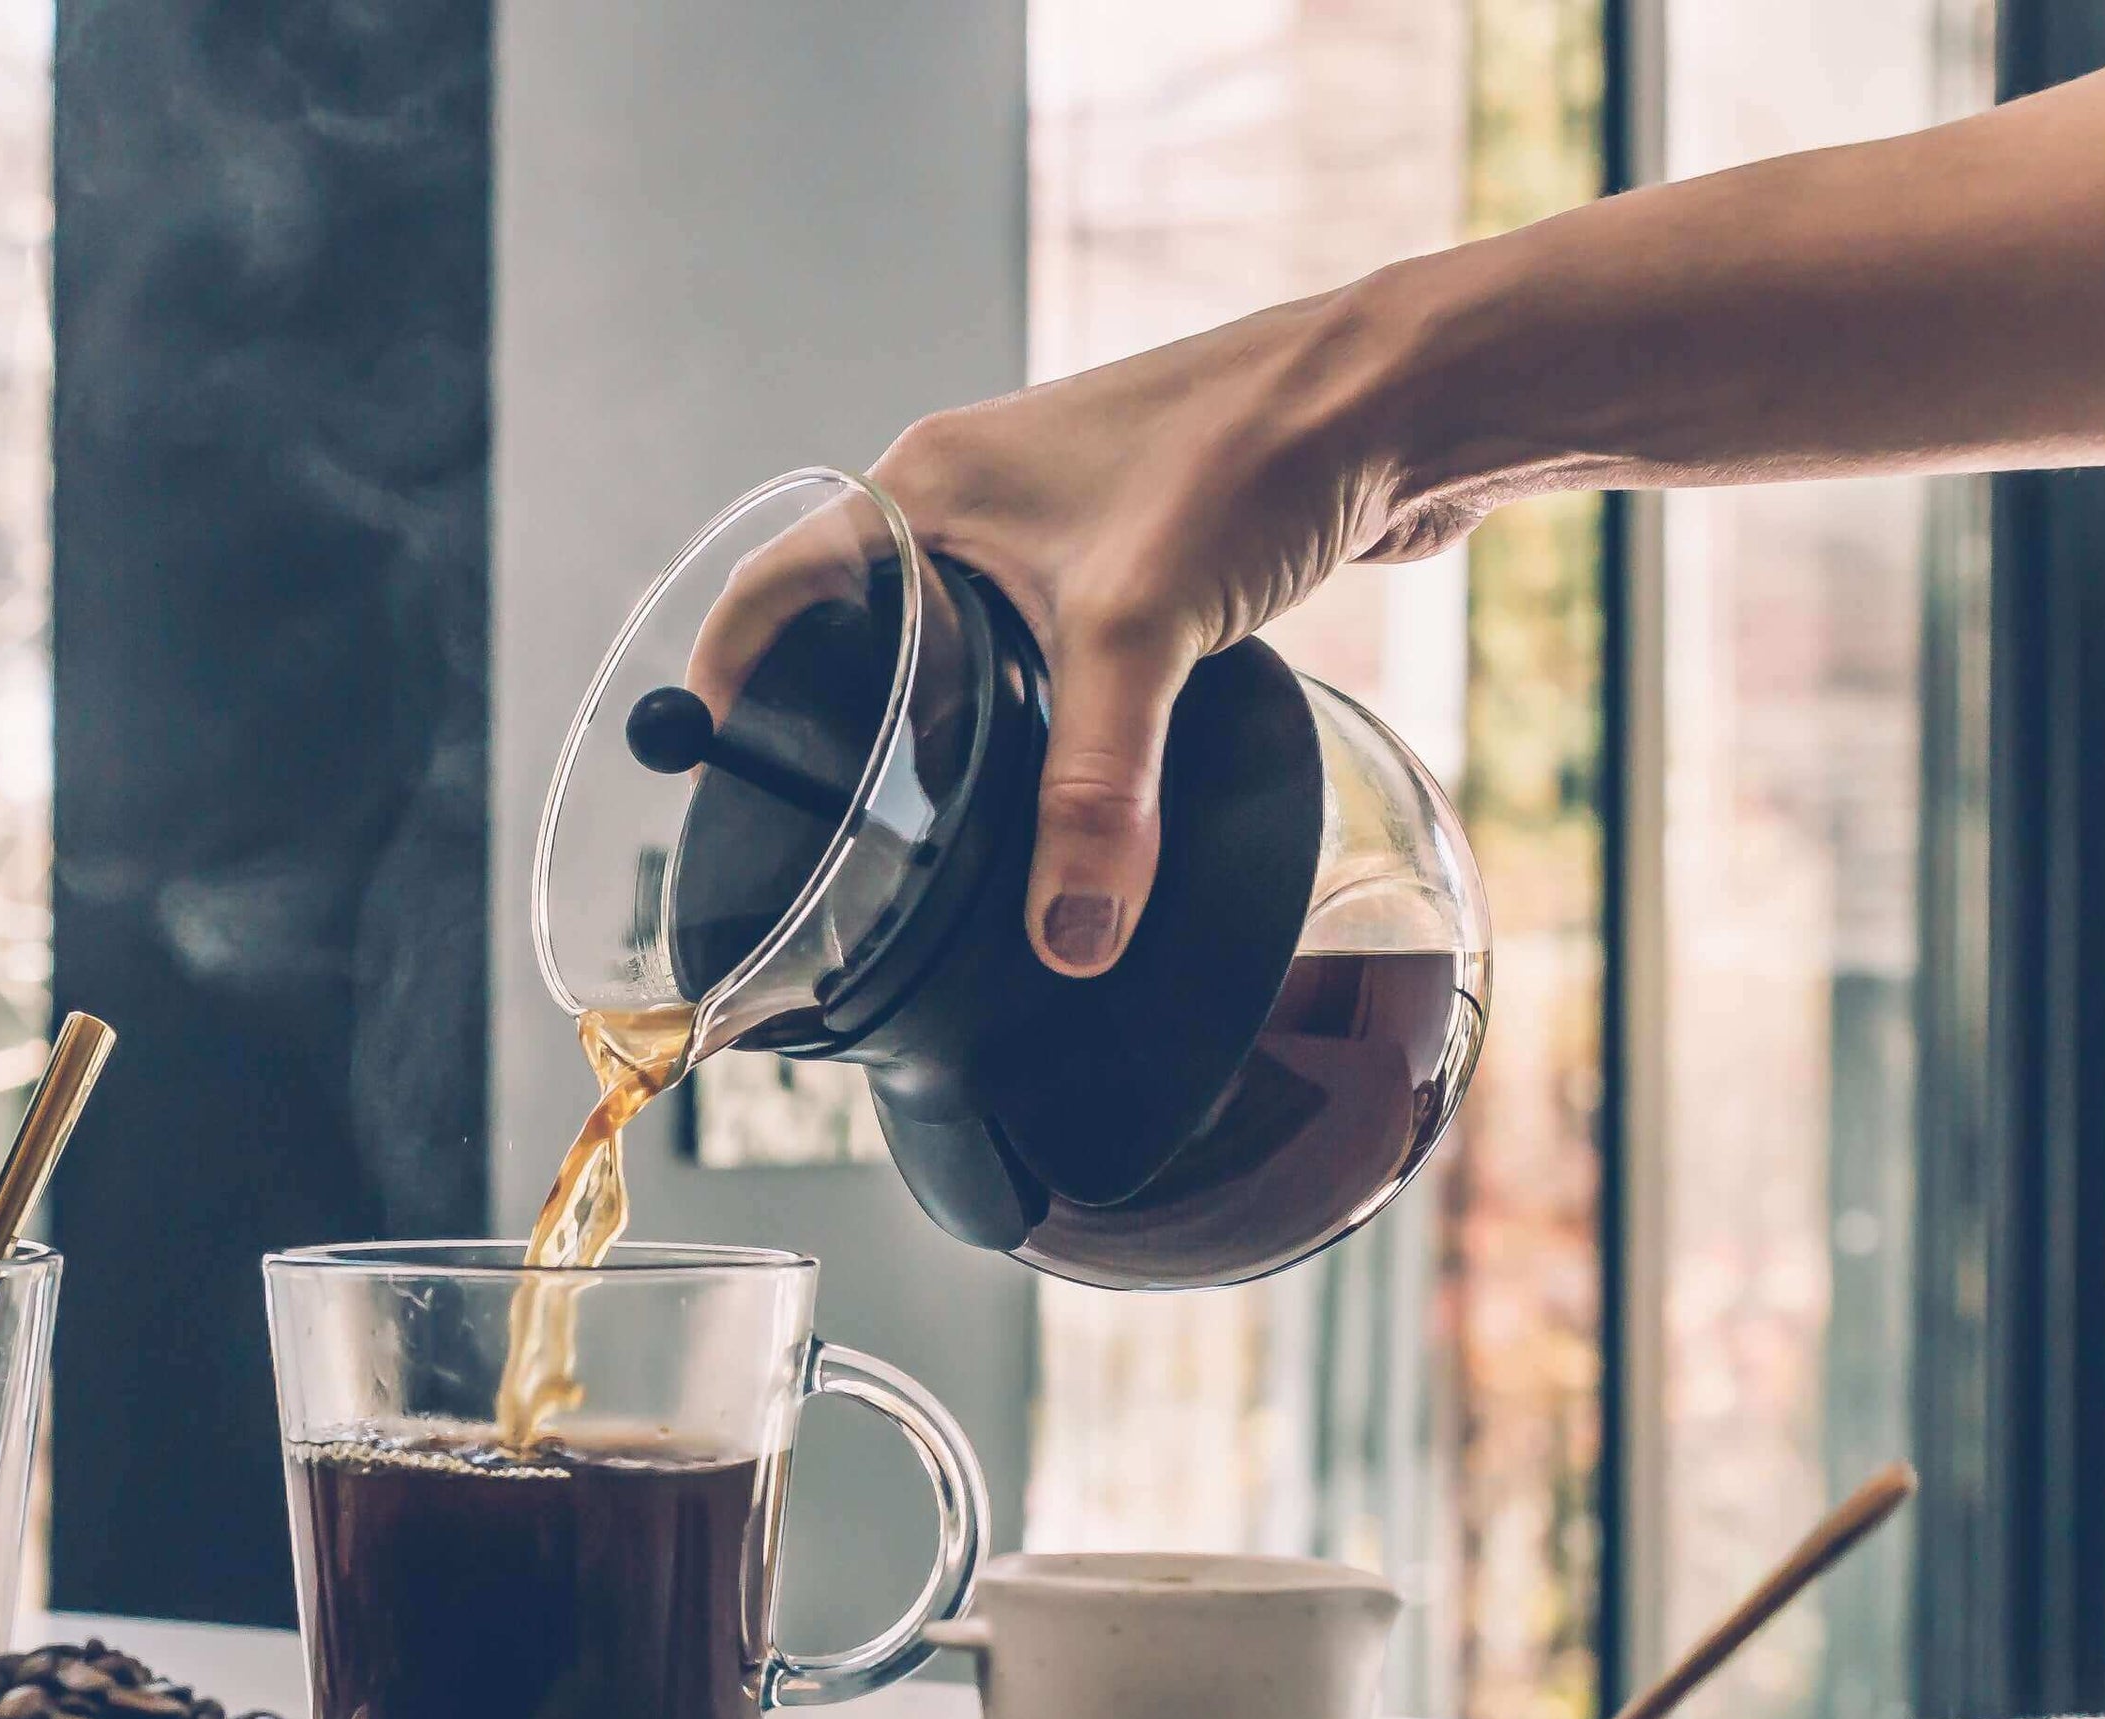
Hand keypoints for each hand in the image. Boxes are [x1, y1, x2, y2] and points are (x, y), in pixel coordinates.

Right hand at [700, 284, 1456, 975]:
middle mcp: (972, 495)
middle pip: (860, 621)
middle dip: (839, 717)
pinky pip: (1049, 644)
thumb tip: (1069, 938)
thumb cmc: (1249, 450)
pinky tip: (1064, 773)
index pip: (775, 586)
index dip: (726, 677)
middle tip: (827, 823)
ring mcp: (1053, 521)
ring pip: (959, 638)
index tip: (705, 767)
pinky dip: (1040, 709)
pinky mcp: (1132, 550)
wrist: (1398, 395)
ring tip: (933, 819)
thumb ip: (1094, 796)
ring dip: (947, 718)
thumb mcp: (1141, 635)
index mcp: (924, 488)